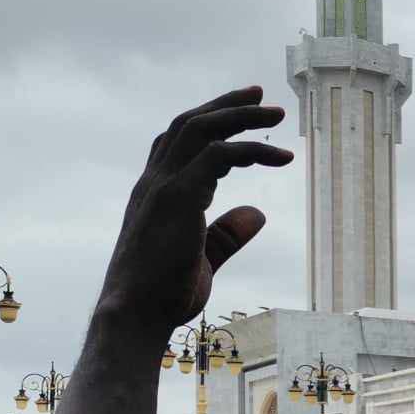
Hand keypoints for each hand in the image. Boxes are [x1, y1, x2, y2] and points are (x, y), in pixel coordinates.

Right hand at [102, 87, 288, 329]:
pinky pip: (217, 156)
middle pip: (187, 125)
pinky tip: (279, 157)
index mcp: (153, 193)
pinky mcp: (177, 198)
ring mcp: (161, 187)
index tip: (245, 115)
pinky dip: (249, 149)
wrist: (135, 317)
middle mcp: (153, 182)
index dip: (209, 124)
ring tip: (277, 114)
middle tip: (262, 97)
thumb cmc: (162, 296)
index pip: (177, 143)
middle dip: (225, 105)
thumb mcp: (202, 259)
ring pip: (200, 130)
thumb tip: (259, 213)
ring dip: (240, 116)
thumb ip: (227, 234)